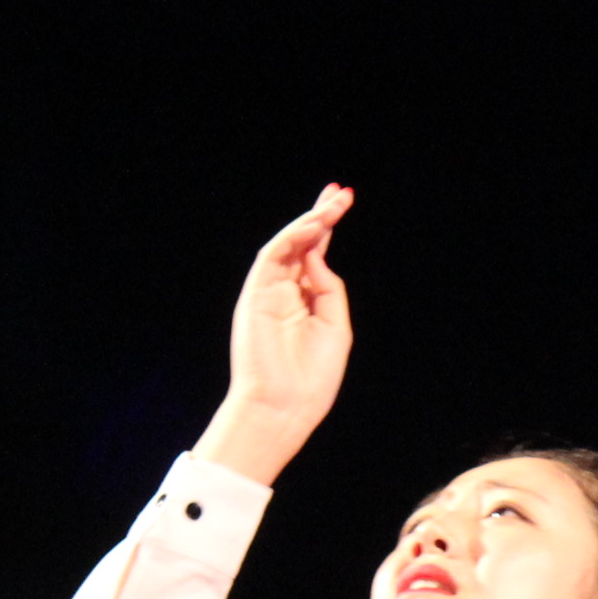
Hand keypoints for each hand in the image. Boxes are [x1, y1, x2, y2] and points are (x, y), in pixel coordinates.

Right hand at [194, 185, 354, 485]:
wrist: (283, 407)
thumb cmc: (312, 378)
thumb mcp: (334, 327)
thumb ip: (328, 289)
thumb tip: (317, 255)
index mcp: (304, 303)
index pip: (314, 257)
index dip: (327, 230)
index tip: (342, 203)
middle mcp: (284, 293)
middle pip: (301, 244)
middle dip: (320, 215)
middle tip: (339, 191)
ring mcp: (267, 292)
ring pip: (287, 246)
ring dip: (310, 222)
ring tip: (334, 205)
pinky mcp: (254, 294)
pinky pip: (273, 257)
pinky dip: (293, 238)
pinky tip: (315, 227)